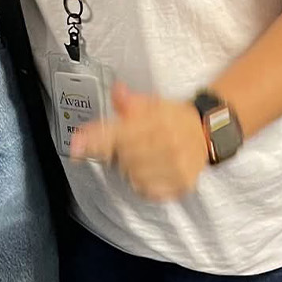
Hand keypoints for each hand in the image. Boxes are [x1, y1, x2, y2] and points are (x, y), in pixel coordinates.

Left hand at [69, 81, 209, 200]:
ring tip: (141, 155)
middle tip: (127, 143)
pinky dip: (142, 183)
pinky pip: (148, 190)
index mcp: (158, 120)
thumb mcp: (153, 103)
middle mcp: (168, 144)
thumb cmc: (174, 117)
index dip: (96, 139)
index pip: (120, 133)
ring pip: (134, 176)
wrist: (206, 133)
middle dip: (117, 151)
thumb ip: (130, 102)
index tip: (75, 145)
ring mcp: (176, 167)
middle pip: (123, 157)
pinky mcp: (181, 184)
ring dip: (129, 168)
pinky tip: (148, 169)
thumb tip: (116, 90)